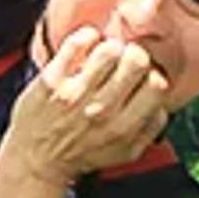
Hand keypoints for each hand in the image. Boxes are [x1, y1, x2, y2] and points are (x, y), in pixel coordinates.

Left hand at [0, 24, 169, 185]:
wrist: (37, 160)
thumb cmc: (81, 153)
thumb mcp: (125, 153)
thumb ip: (150, 129)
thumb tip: (162, 101)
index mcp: (124, 128)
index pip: (157, 85)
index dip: (152, 74)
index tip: (141, 76)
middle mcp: (101, 111)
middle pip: (137, 61)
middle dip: (134, 55)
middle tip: (123, 62)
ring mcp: (75, 94)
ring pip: (109, 50)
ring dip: (110, 47)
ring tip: (103, 56)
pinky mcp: (52, 80)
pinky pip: (76, 44)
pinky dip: (86, 37)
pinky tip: (87, 45)